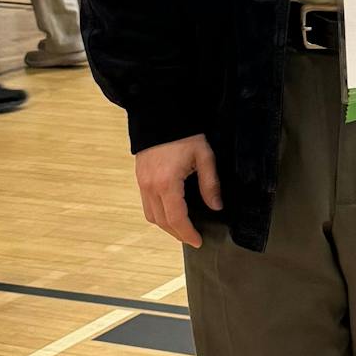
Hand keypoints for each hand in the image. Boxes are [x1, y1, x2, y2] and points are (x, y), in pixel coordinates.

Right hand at [135, 134, 222, 248]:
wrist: (159, 115)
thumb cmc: (184, 134)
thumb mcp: (204, 156)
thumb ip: (210, 184)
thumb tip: (216, 207)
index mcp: (167, 183)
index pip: (176, 219)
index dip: (187, 233)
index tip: (198, 241)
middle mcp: (150, 186)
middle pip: (162, 222)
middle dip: (178, 234)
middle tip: (192, 239)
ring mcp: (142, 183)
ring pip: (151, 216)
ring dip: (166, 226)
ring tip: (182, 229)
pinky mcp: (140, 179)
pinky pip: (146, 205)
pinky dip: (158, 214)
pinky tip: (171, 213)